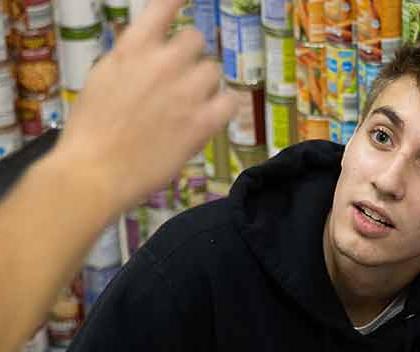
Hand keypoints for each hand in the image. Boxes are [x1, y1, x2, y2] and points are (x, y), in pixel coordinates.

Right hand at [53, 0, 236, 212]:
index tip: (184, 1)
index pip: (164, 6)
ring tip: (192, 104)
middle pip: (196, 39)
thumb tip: (150, 52)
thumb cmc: (92, 129)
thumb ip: (132, 60)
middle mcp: (163, 62)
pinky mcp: (202, 123)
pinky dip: (225, 106)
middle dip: (190, 56)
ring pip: (214, 71)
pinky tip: (215, 115)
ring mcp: (186, 92)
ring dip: (206, 84)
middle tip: (181, 79)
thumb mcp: (104, 77)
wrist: (96, 170)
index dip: (177, 1)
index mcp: (133, 47)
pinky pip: (231, 102)